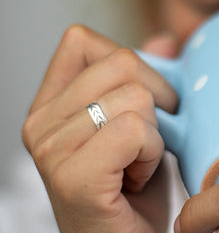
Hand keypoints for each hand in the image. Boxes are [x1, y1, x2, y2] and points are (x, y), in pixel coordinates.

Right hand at [22, 25, 178, 232]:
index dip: (131, 65)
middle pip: (121, 63)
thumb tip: (164, 39)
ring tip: (137, 165)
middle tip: (147, 143)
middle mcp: (40, 123)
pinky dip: (152, 155)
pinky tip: (137, 179)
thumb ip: (145, 80)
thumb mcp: (141, 126)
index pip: (82, 41)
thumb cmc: (134, 193)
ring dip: (155, 136)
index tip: (143, 105)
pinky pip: (136, 130)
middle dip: (156, 100)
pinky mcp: (73, 176)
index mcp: (51, 105)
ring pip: (135, 98)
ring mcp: (51, 149)